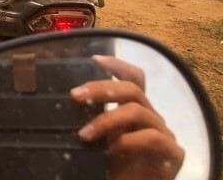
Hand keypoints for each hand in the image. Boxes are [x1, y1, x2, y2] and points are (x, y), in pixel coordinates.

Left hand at [72, 55, 183, 179]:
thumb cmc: (110, 167)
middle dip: (101, 88)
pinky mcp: (173, 153)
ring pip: (137, 110)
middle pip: (132, 89)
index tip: (93, 60)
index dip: (117, 65)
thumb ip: (85, 120)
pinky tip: (112, 151)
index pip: (133, 78)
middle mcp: (149, 117)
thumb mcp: (93, 139)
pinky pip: (153, 137)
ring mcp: (163, 133)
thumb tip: (56, 102)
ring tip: (84, 135)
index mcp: (132, 109)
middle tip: (74, 96)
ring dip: (107, 120)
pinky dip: (128, 141)